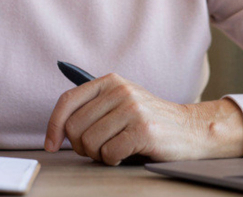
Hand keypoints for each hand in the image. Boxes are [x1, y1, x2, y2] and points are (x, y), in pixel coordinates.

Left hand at [44, 73, 242, 164]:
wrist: (190, 130)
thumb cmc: (149, 121)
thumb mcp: (121, 103)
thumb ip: (93, 107)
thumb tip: (57, 128)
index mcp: (110, 81)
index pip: (67, 101)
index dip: (53, 126)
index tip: (51, 145)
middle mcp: (120, 91)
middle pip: (75, 127)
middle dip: (81, 147)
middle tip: (97, 150)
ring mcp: (132, 109)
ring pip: (90, 143)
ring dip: (99, 155)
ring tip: (116, 149)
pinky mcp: (143, 130)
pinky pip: (109, 154)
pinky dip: (114, 161)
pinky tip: (127, 154)